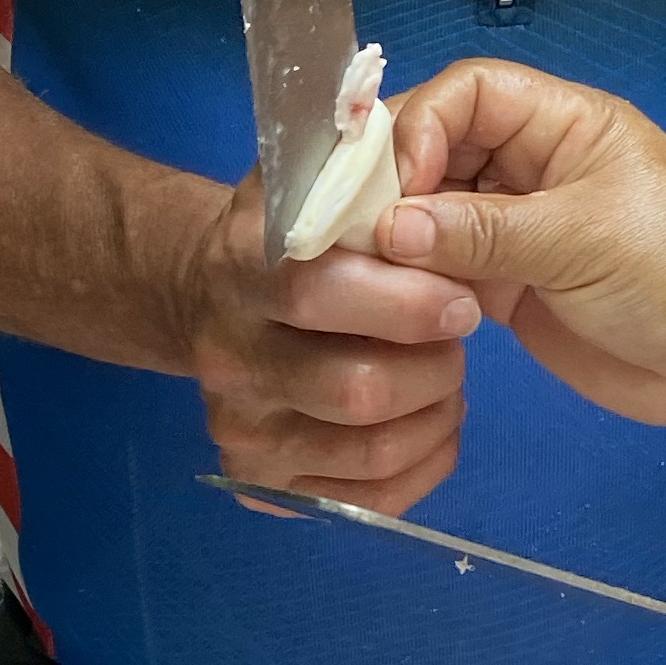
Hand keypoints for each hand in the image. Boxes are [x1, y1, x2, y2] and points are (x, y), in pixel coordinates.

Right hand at [180, 161, 479, 512]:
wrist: (207, 288)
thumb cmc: (300, 226)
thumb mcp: (323, 174)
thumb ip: (371, 167)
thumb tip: (422, 174)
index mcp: (242, 259)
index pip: (321, 288)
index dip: (408, 301)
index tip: (459, 295)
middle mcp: (225, 348)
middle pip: (357, 388)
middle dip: (435, 365)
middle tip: (458, 333)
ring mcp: (239, 421)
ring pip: (370, 446)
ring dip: (436, 413)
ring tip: (449, 375)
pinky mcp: (257, 476)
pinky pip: (365, 497)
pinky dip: (425, 464)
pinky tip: (437, 426)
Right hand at [375, 58, 665, 427]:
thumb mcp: (582, 240)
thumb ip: (482, 230)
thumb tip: (387, 227)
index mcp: (561, 123)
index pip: (466, 92)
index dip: (419, 127)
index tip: (397, 189)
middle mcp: (530, 165)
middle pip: (434, 149)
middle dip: (393, 186)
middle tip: (359, 239)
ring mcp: (516, 227)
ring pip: (429, 214)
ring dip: (398, 242)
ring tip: (372, 281)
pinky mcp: (506, 286)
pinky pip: (441, 271)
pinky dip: (414, 285)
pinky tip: (397, 308)